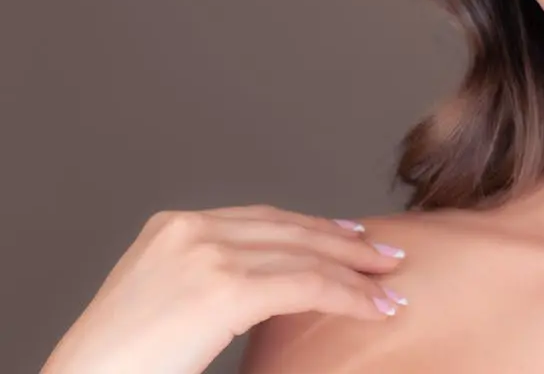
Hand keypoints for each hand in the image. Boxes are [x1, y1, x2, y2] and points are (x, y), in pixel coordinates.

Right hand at [39, 204, 406, 373]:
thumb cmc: (119, 360)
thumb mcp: (163, 298)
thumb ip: (209, 278)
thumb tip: (267, 285)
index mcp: (173, 227)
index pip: (264, 218)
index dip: (315, 227)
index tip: (350, 236)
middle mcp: (191, 231)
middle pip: (290, 230)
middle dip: (345, 243)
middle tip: (383, 254)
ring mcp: (208, 255)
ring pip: (305, 256)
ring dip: (355, 272)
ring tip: (389, 283)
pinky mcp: (224, 290)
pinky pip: (306, 286)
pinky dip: (347, 297)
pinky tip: (373, 307)